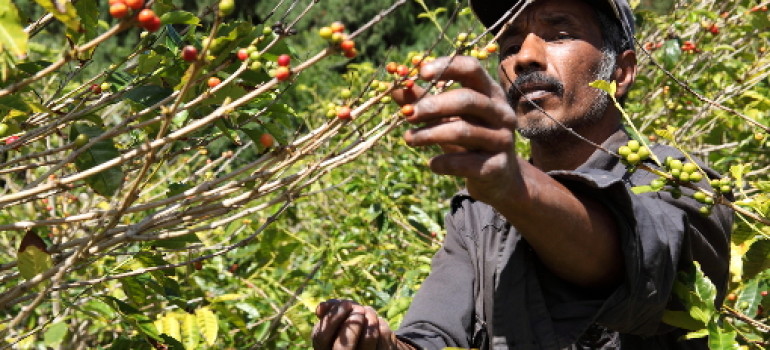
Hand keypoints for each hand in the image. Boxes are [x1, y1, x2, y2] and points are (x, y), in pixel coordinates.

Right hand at [311, 299, 412, 349]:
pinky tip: (379, 323)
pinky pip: (383, 334)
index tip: (345, 304)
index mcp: (325, 349)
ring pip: (368, 337)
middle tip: (359, 309)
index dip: (333, 318)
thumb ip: (329, 312)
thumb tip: (321, 309)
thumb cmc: (351, 328)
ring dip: (370, 316)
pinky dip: (381, 323)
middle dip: (353, 321)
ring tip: (369, 311)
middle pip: (343, 347)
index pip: (321, 337)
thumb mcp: (337, 320)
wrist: (376, 343)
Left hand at [392, 56, 522, 205]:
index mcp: (490, 92)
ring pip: (463, 131)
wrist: (496, 176)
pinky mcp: (496, 166)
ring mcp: (503, 139)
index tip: (420, 73)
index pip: (472, 68)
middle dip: (433, 106)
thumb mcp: (448, 117)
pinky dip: (443, 162)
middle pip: (467, 100)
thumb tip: (395, 89)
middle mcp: (501, 113)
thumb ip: (424, 101)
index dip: (446, 67)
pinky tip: (432, 164)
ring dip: (430, 134)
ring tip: (409, 139)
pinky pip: (464, 162)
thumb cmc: (468, 138)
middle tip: (408, 115)